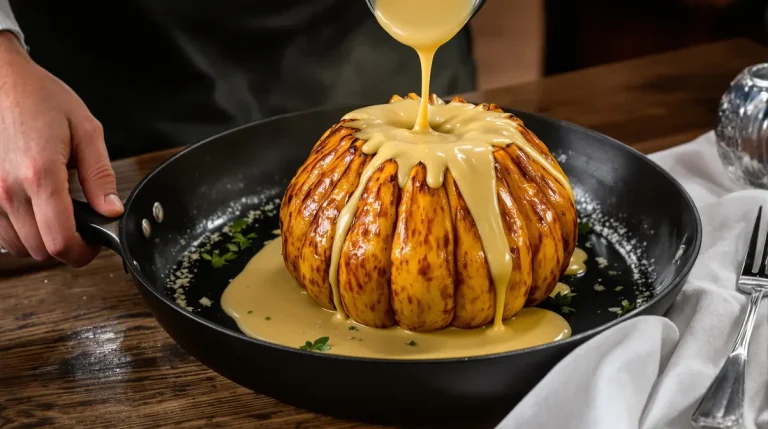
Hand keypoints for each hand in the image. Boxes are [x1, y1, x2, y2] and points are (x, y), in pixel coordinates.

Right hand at [0, 31, 123, 266]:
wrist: (0, 80)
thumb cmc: (39, 97)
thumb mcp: (86, 130)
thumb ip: (100, 175)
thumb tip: (111, 209)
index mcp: (41, 175)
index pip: (60, 241)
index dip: (83, 253)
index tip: (95, 244)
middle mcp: (9, 190)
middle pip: (41, 250)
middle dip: (67, 247)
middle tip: (83, 228)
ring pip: (19, 247)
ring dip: (42, 241)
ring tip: (60, 217)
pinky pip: (0, 232)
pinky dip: (20, 232)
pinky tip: (36, 212)